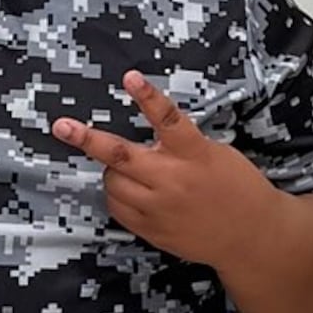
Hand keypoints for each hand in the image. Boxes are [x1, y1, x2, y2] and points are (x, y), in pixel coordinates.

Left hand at [48, 67, 276, 270]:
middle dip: (86, 138)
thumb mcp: (215, 154)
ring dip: (113, 170)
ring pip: (113, 181)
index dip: (147, 97)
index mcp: (194, 154)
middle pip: (120, 155)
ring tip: (131, 170)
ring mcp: (159, 207)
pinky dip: (118, 194)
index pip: (167, 119)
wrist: (251, 236)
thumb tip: (150, 136)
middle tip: (62, 126)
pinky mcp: (152, 229)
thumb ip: (181, 144)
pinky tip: (133, 191)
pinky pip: (117, 207)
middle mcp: (173, 179)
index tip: (130, 77)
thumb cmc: (237, 188)